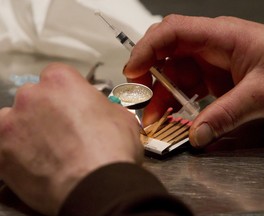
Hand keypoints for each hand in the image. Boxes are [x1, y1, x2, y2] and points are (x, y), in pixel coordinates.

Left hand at [0, 63, 142, 214]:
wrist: (99, 185)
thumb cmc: (112, 149)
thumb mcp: (120, 116)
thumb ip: (100, 106)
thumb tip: (97, 111)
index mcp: (60, 81)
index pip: (56, 76)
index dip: (65, 92)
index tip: (71, 105)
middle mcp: (31, 96)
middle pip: (33, 97)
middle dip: (45, 110)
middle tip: (62, 130)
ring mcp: (12, 124)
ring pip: (14, 120)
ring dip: (27, 130)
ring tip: (48, 149)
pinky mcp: (2, 154)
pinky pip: (6, 148)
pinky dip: (18, 154)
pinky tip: (38, 164)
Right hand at [124, 15, 263, 147]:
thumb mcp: (263, 94)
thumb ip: (227, 114)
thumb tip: (197, 135)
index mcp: (221, 36)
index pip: (173, 32)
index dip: (148, 48)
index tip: (133, 71)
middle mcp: (210, 46)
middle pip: (166, 52)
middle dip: (147, 73)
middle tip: (138, 96)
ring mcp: (209, 62)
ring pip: (173, 73)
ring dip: (159, 94)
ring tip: (152, 117)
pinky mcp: (212, 78)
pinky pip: (185, 86)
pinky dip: (174, 100)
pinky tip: (169, 114)